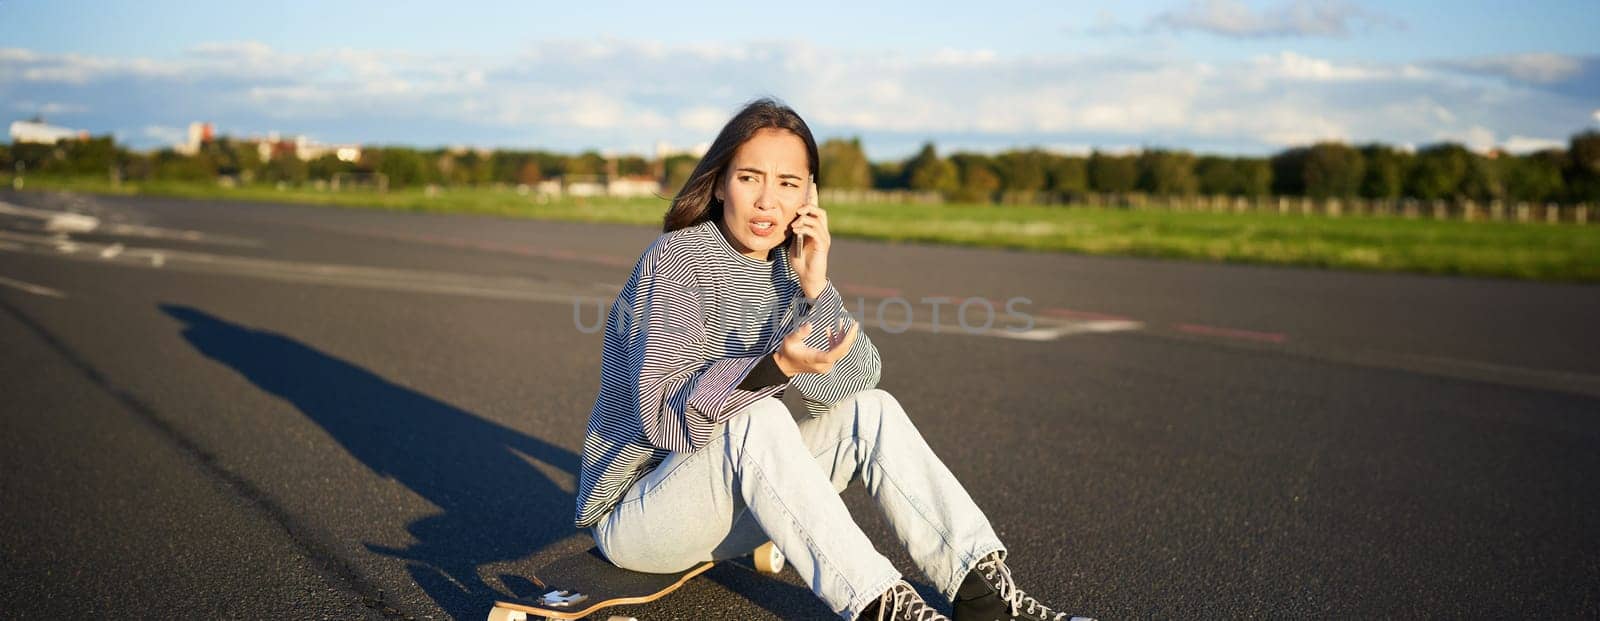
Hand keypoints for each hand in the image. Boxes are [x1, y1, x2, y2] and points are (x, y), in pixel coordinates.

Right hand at [773, 316, 858, 375]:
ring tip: (842, 322)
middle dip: (850, 336)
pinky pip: (835, 351)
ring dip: (843, 337)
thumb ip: (800, 333)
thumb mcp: (790, 340)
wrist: (785, 366)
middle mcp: (824, 364)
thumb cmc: (787, 352)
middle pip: (843, 351)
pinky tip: (830, 331)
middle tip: (856, 323)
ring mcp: (826, 365)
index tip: (853, 328)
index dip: (847, 340)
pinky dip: (836, 341)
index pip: (837, 351)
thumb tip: (810, 325)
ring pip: (840, 351)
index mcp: (817, 359)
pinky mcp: (825, 363)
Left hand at [789, 177, 829, 298]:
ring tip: (794, 225)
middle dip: (809, 207)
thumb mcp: (795, 242)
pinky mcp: (822, 246)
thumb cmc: (801, 261)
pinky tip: (796, 231)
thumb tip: (790, 220)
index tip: (811, 184)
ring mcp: (824, 238)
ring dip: (804, 219)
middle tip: (797, 210)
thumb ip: (795, 230)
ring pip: (818, 220)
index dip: (814, 197)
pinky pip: (816, 231)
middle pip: (820, 211)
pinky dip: (805, 228)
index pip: (816, 209)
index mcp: (816, 229)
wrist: (808, 277)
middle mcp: (823, 232)